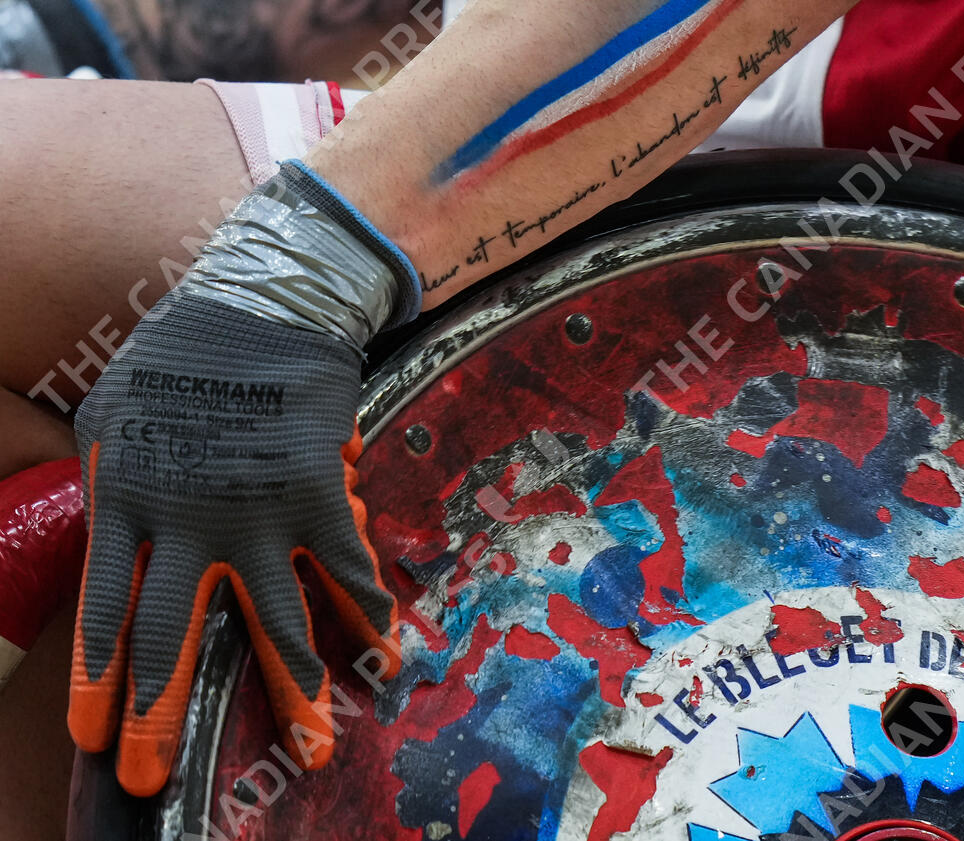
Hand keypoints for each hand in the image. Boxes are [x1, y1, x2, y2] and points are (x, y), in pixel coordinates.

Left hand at [68, 163, 418, 796]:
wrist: (264, 308)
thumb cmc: (178, 355)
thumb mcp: (109, 414)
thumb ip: (106, 480)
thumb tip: (112, 535)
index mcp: (128, 501)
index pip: (105, 611)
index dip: (101, 680)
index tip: (93, 736)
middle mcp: (190, 524)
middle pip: (172, 638)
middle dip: (159, 716)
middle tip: (151, 780)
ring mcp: (258, 515)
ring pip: (274, 623)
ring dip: (294, 692)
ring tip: (312, 749)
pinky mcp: (318, 499)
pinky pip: (347, 570)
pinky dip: (371, 614)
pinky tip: (389, 655)